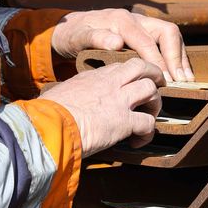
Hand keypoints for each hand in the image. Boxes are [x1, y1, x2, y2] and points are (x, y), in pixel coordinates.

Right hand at [42, 58, 163, 155]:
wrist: (48, 127)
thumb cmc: (49, 114)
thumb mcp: (63, 94)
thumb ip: (75, 94)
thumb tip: (70, 103)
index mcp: (94, 76)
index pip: (121, 66)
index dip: (131, 74)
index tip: (131, 84)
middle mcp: (110, 83)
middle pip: (143, 67)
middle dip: (155, 76)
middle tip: (158, 86)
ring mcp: (119, 100)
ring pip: (151, 91)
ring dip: (154, 105)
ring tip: (149, 117)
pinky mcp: (124, 121)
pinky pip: (148, 124)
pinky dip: (147, 133)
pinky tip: (138, 141)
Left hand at [51, 8, 193, 82]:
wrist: (71, 27)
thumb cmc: (74, 34)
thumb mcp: (78, 37)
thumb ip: (95, 38)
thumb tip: (115, 42)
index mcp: (122, 20)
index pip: (147, 41)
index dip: (159, 61)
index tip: (165, 81)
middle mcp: (137, 19)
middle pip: (168, 32)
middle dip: (176, 57)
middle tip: (181, 81)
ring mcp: (143, 24)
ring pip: (171, 36)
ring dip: (180, 58)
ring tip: (186, 81)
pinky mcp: (145, 32)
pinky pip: (167, 42)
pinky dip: (176, 57)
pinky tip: (179, 75)